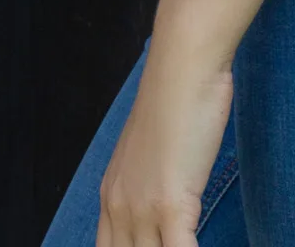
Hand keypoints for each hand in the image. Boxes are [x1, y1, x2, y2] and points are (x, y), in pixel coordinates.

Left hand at [96, 40, 234, 246]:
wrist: (183, 66)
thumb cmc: (177, 95)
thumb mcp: (153, 146)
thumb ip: (151, 178)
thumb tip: (169, 193)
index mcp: (111, 195)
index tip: (156, 246)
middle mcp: (119, 207)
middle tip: (173, 246)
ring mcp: (142, 209)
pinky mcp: (170, 206)